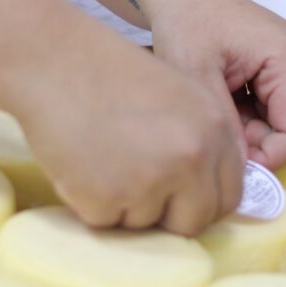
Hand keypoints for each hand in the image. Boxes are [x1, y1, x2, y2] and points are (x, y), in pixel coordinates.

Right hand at [14, 25, 244, 235]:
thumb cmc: (111, 73)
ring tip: (102, 157)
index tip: (180, 201)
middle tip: (135, 187)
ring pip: (145, 225)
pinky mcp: (107, 198)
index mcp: (216, 133)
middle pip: (192, 223)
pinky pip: (105, 221)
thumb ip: (202, 144)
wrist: (56, 61)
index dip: (201, 203)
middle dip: (166, 215)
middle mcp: (192, 159)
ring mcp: (151, 182)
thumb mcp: (181, 97)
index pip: (229, 197)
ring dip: (124, 205)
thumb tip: (205, 192)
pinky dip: (90, 203)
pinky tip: (81, 162)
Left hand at [150, 0, 285, 169]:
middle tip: (213, 127)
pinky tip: (225, 99)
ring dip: (250, 130)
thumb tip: (240, 167)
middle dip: (255, 143)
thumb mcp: (195, 74)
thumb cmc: (187, 21)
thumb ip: (222, 123)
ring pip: (285, 125)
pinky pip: (278, 112)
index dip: (263, 158)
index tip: (224, 158)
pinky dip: (250, 118)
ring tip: (217, 106)